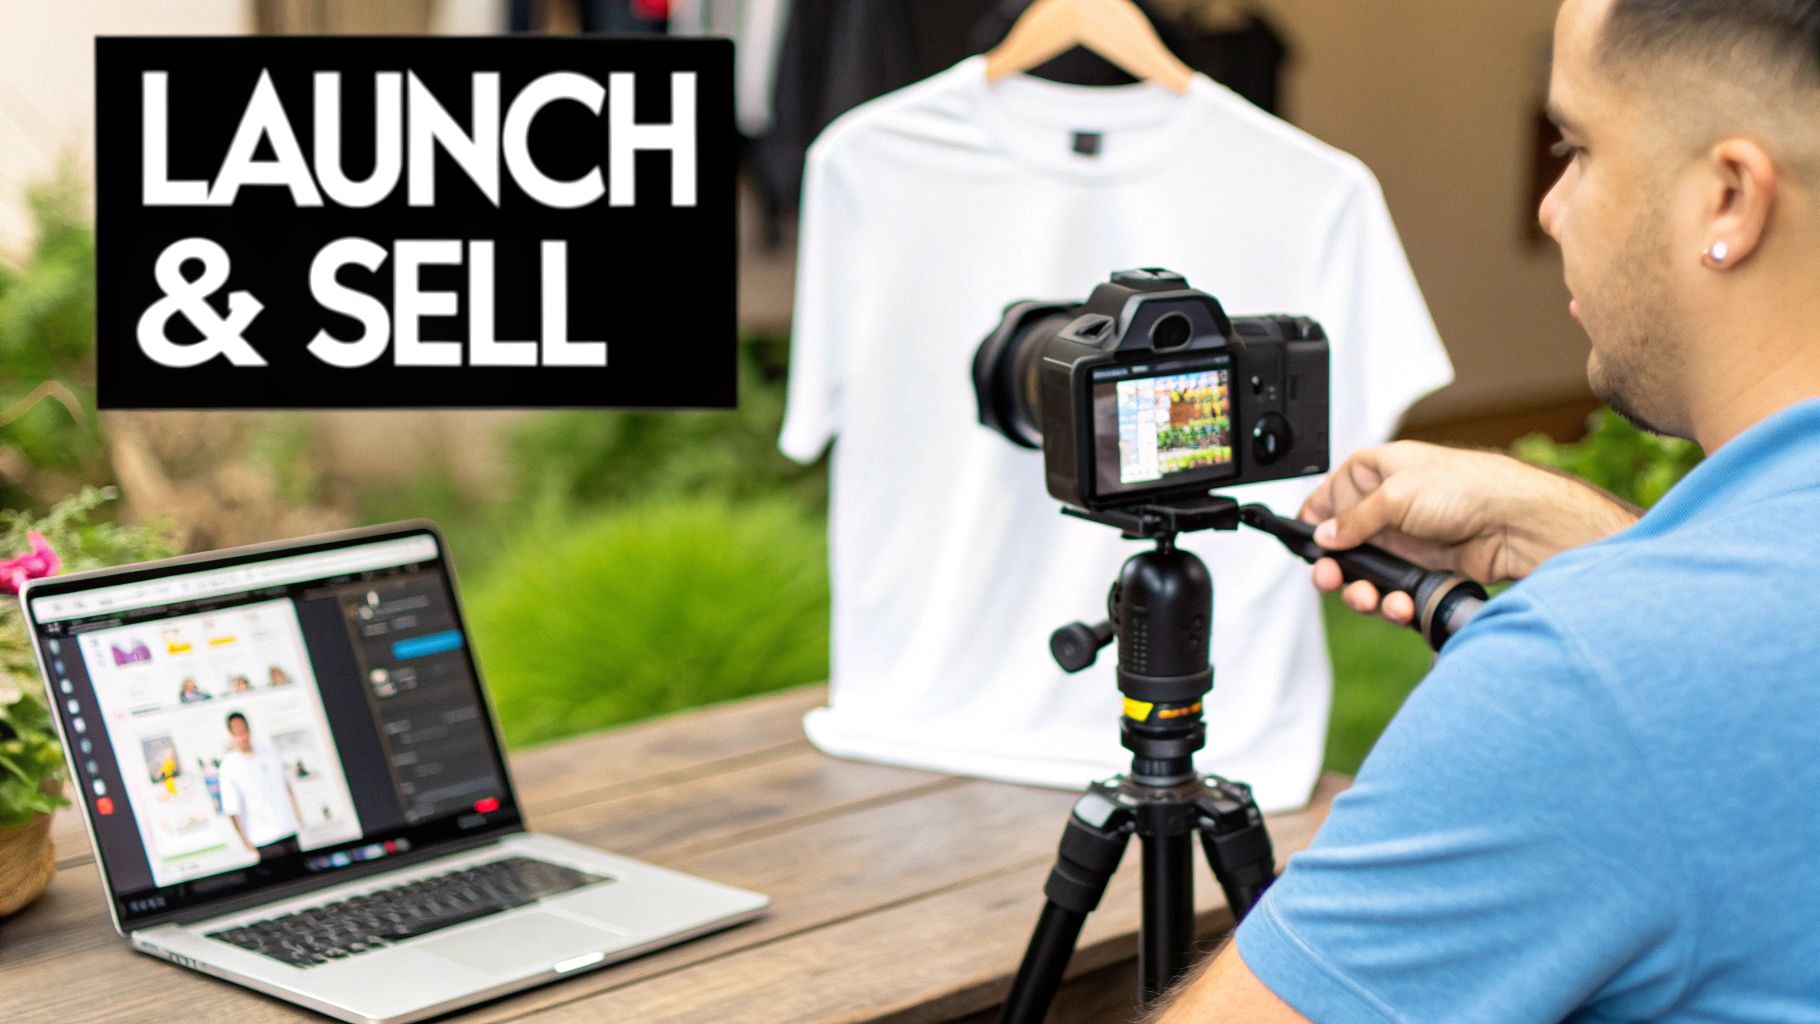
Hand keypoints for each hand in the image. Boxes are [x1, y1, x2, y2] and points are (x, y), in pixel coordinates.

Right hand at [1300, 441, 1640, 624]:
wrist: (1517, 523)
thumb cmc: (1469, 487)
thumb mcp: (1396, 496)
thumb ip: (1353, 520)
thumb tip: (1323, 538)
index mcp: (1375, 473)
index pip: (1329, 498)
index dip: (1314, 522)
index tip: (1305, 546)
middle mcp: (1387, 507)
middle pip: (1340, 545)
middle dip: (1334, 568)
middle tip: (1330, 580)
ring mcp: (1404, 541)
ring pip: (1365, 575)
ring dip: (1362, 592)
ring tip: (1369, 600)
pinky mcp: (1421, 570)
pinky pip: (1392, 593)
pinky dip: (1391, 604)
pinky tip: (1400, 605)